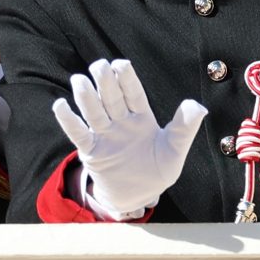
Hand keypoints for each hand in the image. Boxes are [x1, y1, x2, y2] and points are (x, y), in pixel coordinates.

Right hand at [51, 58, 206, 216]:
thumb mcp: (175, 150)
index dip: (127, 79)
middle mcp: (121, 122)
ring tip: (79, 81)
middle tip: (98, 66)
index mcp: (141, 118)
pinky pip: (78, 134)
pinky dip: (68, 121)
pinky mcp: (92, 152)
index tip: (121, 64)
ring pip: (93, 112)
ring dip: (86, 97)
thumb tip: (198, 106)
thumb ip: (184, 128)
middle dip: (105, 81)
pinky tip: (60, 106)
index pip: (133, 94)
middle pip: (111, 98)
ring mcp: (105, 135)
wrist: (139, 195)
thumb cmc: (158, 169)